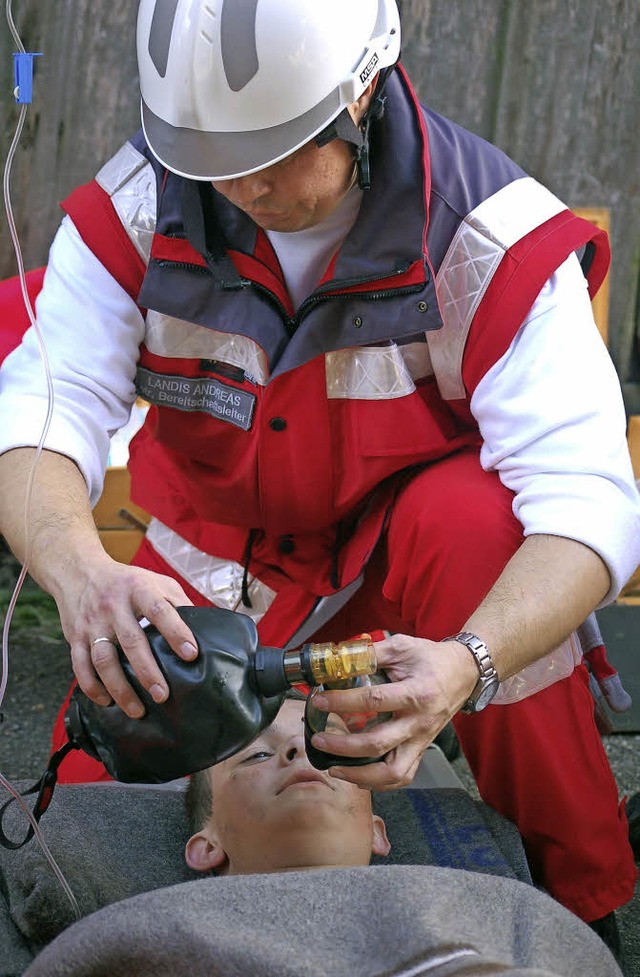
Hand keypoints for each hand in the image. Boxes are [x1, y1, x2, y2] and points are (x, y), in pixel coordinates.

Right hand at [52, 551, 196, 716]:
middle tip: (162, 695)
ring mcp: (92, 623)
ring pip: (104, 659)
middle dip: (147, 671)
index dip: (176, 632)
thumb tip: (205, 626)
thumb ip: (177, 601)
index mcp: (138, 589)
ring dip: (120, 687)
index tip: (191, 654)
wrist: (79, 571)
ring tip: (137, 709)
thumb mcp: (155, 580)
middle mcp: (114, 606)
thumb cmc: (126, 581)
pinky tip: (107, 702)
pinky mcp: (75, 637)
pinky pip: (80, 666)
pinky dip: (92, 687)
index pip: (159, 610)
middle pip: (131, 641)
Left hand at [309, 633, 477, 789]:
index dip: (342, 702)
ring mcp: (421, 740)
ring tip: (334, 768)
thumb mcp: (402, 647)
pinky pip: (402, 776)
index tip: (318, 700)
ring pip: (392, 772)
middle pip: (377, 744)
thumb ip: (370, 654)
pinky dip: (378, 782)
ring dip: (360, 775)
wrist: (463, 673)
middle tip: (318, 740)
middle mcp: (419, 722)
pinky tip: (357, 776)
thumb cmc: (431, 659)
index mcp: (416, 693)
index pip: (373, 701)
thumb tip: (337, 660)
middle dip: (342, 746)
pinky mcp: (421, 749)